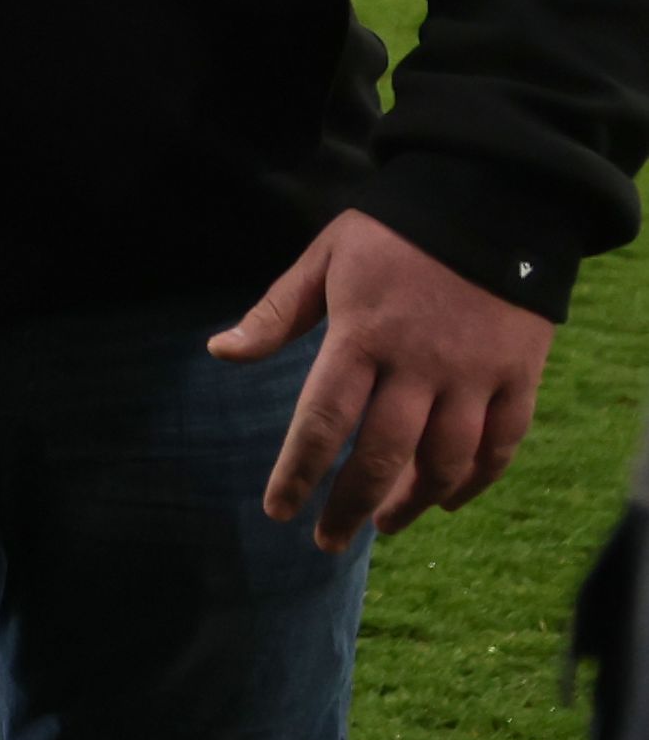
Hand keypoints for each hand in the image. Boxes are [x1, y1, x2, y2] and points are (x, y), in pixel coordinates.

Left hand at [212, 208, 557, 548]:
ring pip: (445, 461)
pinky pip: (501, 444)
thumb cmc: (394, 230)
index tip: (279, 511)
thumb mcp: (325, 257)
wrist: (491, 198)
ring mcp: (474, 374)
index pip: (323, 421)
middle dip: (350, 506)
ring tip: (382, 523)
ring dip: (412, 502)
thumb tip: (221, 351)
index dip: (299, 473)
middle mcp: (420, 365)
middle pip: (383, 455)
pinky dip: (476, 480)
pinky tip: (448, 500)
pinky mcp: (518, 375)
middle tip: (326, 542)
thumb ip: (277, 312)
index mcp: (362, 336)